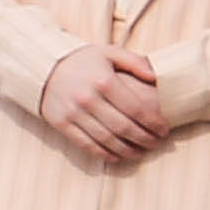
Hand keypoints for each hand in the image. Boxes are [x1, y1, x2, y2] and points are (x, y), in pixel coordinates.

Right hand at [35, 44, 169, 164]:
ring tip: (142, 152)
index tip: (165, 129)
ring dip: (128, 150)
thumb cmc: (84, 61)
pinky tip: (119, 156)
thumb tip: (156, 76)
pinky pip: (86, 145)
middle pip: (123, 127)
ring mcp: (73, 113)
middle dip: (144, 138)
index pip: (136, 108)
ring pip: (106, 140)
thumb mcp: (109, 53)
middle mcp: (88, 99)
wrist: (44, 68)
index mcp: (104, 81)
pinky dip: (105, 154)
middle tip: (158, 143)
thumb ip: (135, 62)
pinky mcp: (61, 124)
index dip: (153, 122)